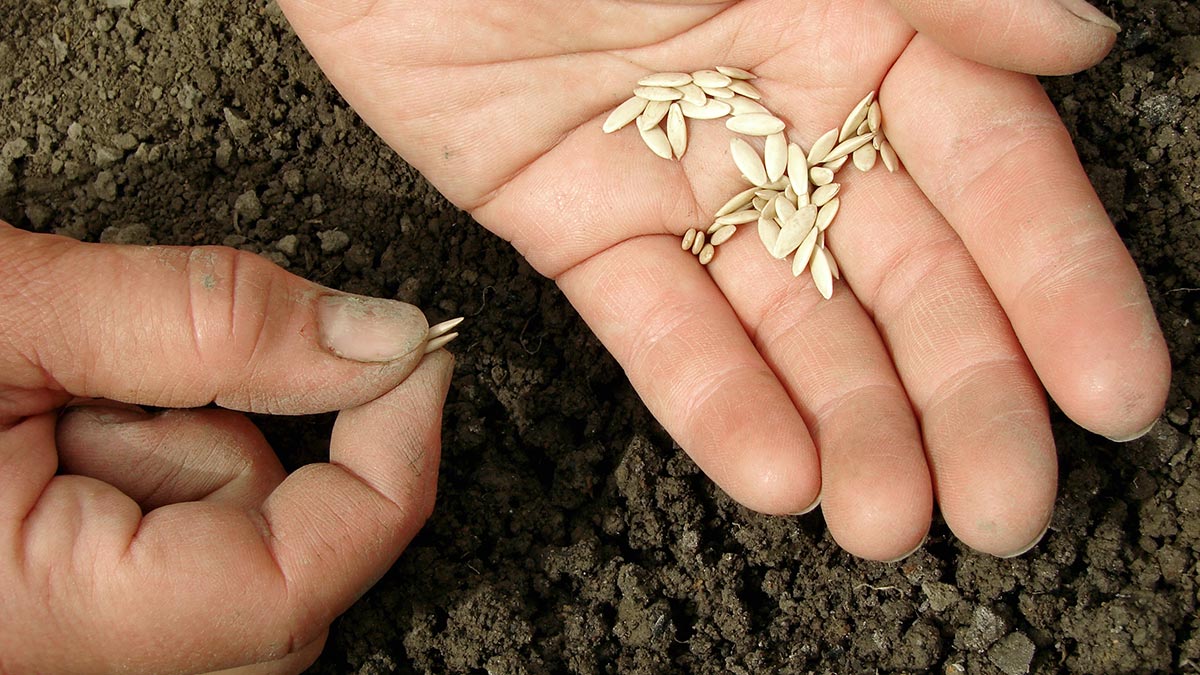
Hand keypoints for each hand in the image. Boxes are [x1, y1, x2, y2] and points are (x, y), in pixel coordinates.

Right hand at [0, 223, 452, 673]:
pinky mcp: (52, 605)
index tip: (420, 366)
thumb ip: (206, 324)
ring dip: (179, 454)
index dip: (388, 469)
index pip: (293, 586)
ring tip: (61, 397)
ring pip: (222, 564)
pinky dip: (147, 470)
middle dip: (243, 450)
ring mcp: (53, 638)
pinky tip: (60, 427)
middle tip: (144, 372)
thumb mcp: (16, 311)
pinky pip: (163, 556)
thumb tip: (376, 338)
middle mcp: (52, 662)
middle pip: (272, 586)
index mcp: (37, 616)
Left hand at [278, 0, 1168, 559]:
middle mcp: (785, 111)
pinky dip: (709, 397)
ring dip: (842, 424)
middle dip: (956, 393)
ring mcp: (678, 178)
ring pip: (781, 321)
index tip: (1111, 391)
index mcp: (862, 26)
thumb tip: (1078, 37)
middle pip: (897, 272)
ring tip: (884, 522)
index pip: (989, 170)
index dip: (1055, 283)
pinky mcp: (574, 225)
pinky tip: (774, 474)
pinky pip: (652, 323)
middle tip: (999, 507)